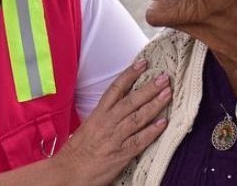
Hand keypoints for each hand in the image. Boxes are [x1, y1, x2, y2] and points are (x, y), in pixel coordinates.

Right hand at [54, 60, 170, 185]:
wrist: (69, 171)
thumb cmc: (77, 151)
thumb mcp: (88, 126)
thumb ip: (104, 116)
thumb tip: (119, 107)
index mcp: (98, 114)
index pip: (116, 89)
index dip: (129, 75)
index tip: (142, 64)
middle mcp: (107, 122)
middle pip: (131, 101)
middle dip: (149, 88)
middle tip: (164, 77)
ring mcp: (115, 138)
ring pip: (138, 117)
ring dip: (155, 105)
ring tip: (168, 94)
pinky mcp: (121, 154)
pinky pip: (140, 140)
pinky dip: (152, 131)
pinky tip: (163, 123)